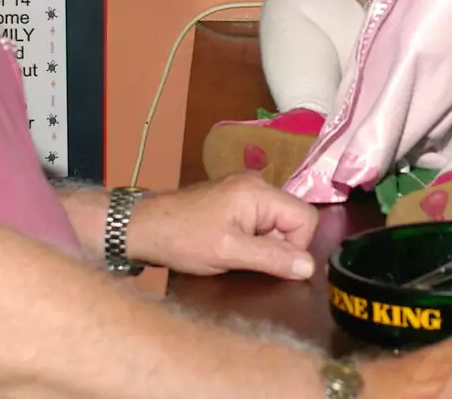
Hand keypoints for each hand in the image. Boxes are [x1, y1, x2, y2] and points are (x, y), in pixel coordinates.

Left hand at [129, 174, 317, 279]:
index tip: (268, 261)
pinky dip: (253, 237)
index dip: (296, 246)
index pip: (306, 218)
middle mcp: (258, 184)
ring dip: (264, 243)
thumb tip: (308, 267)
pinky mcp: (235, 199)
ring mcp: (246, 190)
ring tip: (235, 252)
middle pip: (293, 219)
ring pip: (278, 222)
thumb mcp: (229, 253)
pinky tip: (231, 245)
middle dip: (278, 245)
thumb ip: (272, 258)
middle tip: (246, 257)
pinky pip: (262, 220)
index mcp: (260, 191)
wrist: (143, 228)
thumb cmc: (183, 239)